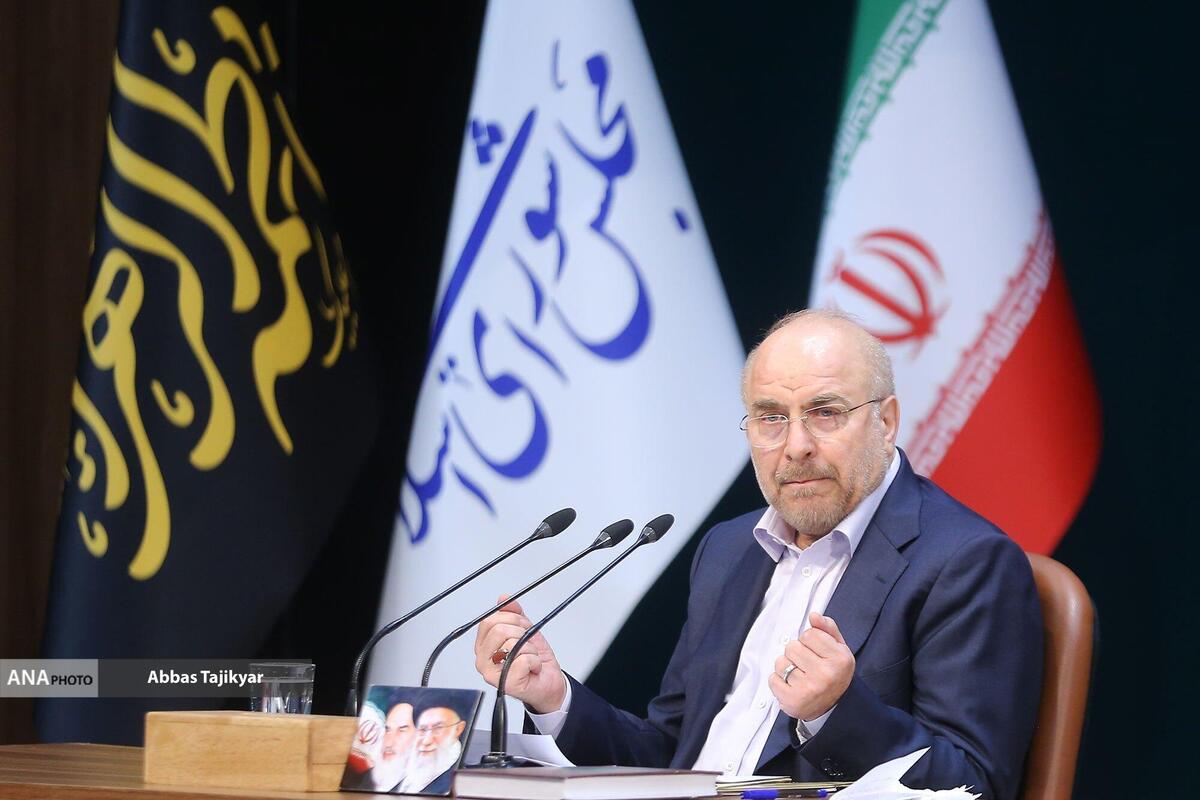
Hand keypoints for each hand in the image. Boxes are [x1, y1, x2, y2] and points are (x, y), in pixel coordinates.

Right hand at [473, 595, 566, 712]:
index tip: (521, 628)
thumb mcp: (525, 630)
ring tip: (530, 658)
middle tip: (528, 644)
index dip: (510, 619)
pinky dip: (535, 661)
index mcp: (484, 645)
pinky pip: (524, 659)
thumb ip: (514, 613)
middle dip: (521, 633)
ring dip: (530, 648)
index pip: (489, 621)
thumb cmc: (533, 659)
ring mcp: (491, 673)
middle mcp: (483, 660)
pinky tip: (533, 668)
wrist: (547, 682)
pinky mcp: (506, 683)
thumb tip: (504, 598)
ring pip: (512, 644)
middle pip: (499, 630)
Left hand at [769, 612, 854, 721]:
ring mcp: (809, 688)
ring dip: (787, 667)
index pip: (809, 634)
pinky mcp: (793, 701)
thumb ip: (827, 629)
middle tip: (807, 665)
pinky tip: (792, 686)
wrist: (835, 707)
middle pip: (792, 646)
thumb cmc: (834, 674)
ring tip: (800, 676)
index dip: (810, 641)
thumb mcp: (838, 649)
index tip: (816, 651)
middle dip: (797, 653)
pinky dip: (778, 681)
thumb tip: (814, 615)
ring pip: (780, 662)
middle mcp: (826, 674)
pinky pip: (772, 679)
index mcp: (840, 659)